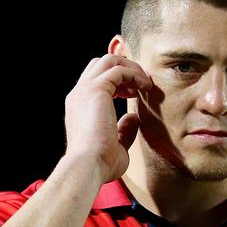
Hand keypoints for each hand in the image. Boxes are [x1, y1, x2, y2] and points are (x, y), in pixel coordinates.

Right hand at [64, 54, 152, 182]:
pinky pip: (119, 69)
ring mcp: (86, 90)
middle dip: (125, 68)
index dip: (118, 80)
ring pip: (109, 60)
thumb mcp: (115, 145)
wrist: (88, 166)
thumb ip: (123, 130)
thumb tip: (133, 117)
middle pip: (101, 63)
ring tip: (146, 84)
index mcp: (79, 106)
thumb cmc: (100, 164)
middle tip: (142, 84)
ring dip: (131, 68)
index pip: (96, 78)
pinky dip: (135, 74)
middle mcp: (79, 94)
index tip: (134, 93)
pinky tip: (146, 87)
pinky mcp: (97, 90)